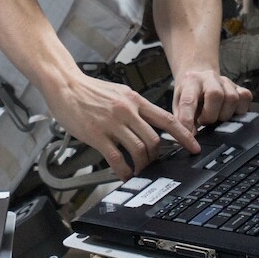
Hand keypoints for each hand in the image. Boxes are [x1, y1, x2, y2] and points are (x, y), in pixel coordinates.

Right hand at [45, 70, 196, 178]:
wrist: (64, 84)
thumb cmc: (89, 90)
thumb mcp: (119, 93)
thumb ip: (135, 108)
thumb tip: (151, 124)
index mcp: (135, 99)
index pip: (167, 119)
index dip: (184, 136)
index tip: (194, 147)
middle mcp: (127, 110)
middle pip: (154, 139)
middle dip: (157, 156)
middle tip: (153, 163)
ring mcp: (112, 123)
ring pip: (139, 150)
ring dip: (142, 165)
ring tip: (138, 169)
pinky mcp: (97, 134)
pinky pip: (116, 158)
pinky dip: (124, 170)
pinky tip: (123, 173)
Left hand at [170, 67, 253, 135]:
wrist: (198, 78)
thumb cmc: (188, 94)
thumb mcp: (178, 104)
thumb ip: (181, 120)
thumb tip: (187, 138)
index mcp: (190, 81)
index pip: (188, 101)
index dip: (188, 120)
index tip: (189, 135)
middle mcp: (209, 77)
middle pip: (216, 95)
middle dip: (210, 115)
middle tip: (204, 122)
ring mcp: (226, 81)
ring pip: (232, 98)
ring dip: (224, 115)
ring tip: (216, 117)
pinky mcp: (239, 87)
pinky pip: (245, 97)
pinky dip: (239, 110)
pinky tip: (230, 113)